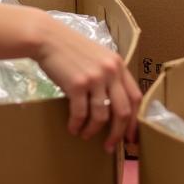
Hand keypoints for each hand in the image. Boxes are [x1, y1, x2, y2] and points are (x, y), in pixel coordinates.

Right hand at [35, 14, 142, 150]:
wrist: (48, 38)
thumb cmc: (71, 48)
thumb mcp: (98, 56)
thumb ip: (109, 75)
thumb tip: (114, 105)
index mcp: (118, 65)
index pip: (135, 98)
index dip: (134, 120)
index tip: (130, 136)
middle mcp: (110, 71)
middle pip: (123, 111)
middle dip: (118, 133)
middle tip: (110, 146)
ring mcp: (94, 78)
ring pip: (102, 116)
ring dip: (93, 130)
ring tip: (85, 135)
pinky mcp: (77, 84)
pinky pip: (81, 113)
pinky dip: (77, 125)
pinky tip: (72, 128)